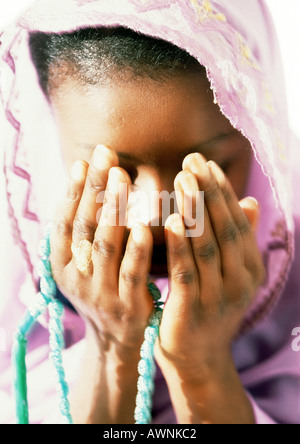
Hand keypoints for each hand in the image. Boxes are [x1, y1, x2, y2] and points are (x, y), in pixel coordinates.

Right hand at [50, 145, 153, 358]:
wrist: (117, 337)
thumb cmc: (104, 286)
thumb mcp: (85, 261)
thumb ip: (86, 230)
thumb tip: (89, 181)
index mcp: (62, 263)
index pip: (65, 220)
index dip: (73, 190)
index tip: (85, 161)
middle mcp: (75, 276)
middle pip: (84, 226)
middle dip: (94, 188)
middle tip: (107, 155)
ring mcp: (100, 292)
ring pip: (105, 246)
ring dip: (112, 209)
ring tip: (121, 177)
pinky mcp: (127, 306)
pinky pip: (132, 273)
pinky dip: (138, 249)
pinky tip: (146, 225)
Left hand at [155, 153, 264, 382]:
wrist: (197, 357)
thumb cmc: (209, 307)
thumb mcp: (230, 273)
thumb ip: (239, 239)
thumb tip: (249, 201)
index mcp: (249, 268)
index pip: (236, 221)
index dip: (221, 190)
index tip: (204, 163)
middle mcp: (240, 281)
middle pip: (224, 229)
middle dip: (208, 192)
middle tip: (191, 161)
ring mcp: (218, 297)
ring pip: (206, 246)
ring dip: (194, 211)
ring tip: (181, 179)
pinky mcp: (193, 310)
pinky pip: (186, 272)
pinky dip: (180, 246)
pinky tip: (171, 220)